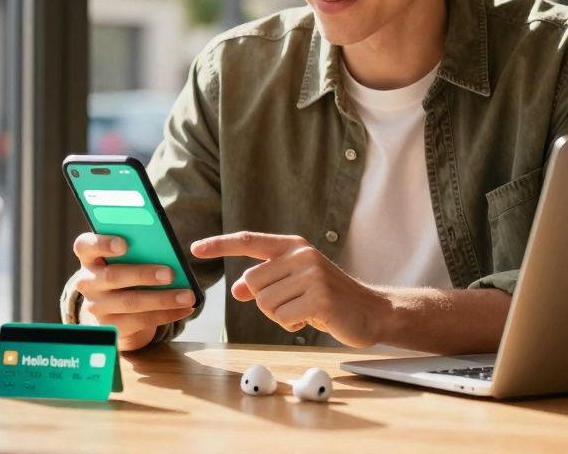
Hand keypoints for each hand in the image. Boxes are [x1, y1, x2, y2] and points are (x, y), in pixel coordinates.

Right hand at [72, 232, 195, 350]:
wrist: (112, 308)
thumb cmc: (124, 270)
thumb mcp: (125, 258)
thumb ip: (138, 250)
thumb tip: (168, 251)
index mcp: (89, 256)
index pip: (85, 246)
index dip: (103, 244)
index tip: (125, 244)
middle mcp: (87, 281)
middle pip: (112, 276)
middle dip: (143, 275)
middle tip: (170, 274)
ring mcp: (96, 306)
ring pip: (130, 302)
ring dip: (162, 299)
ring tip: (187, 296)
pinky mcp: (111, 326)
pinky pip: (140, 321)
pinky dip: (166, 314)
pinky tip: (184, 309)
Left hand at [191, 232, 389, 347]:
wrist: (372, 311)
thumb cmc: (330, 298)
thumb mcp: (296, 284)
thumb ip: (267, 282)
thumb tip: (237, 289)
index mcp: (293, 246)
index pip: (248, 241)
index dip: (219, 245)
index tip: (195, 248)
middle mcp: (301, 255)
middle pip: (252, 282)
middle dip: (264, 302)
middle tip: (292, 305)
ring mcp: (312, 274)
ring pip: (264, 302)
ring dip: (279, 316)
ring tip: (304, 312)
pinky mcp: (319, 297)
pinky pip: (282, 317)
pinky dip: (291, 325)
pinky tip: (311, 320)